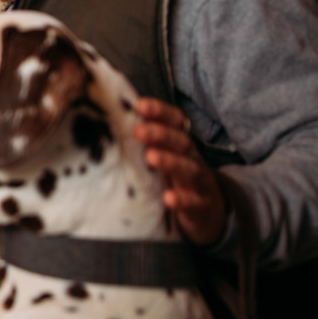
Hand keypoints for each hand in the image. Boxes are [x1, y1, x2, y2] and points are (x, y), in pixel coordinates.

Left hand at [132, 97, 225, 246]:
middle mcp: (191, 157)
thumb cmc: (175, 176)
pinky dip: (182, 199)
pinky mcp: (199, 206)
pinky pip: (193, 202)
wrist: (207, 212)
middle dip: (160, 134)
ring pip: (188, 168)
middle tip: (138, 131)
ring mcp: (197, 182)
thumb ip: (145, 140)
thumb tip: (110, 120)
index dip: (160, 111)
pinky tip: (169, 198)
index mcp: (180, 142)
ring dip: (169, 161)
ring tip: (150, 157)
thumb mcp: (164, 154)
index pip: (174, 121)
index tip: (139, 106)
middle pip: (180, 141)